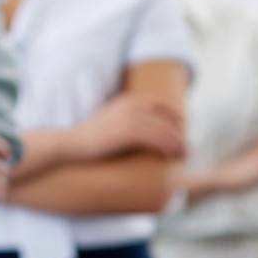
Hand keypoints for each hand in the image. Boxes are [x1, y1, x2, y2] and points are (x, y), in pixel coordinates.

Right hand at [69, 93, 185, 162]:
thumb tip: (143, 131)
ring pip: (167, 130)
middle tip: (185, 148)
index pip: (162, 104)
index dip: (176, 118)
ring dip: (179, 144)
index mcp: (128, 100)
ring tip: (183, 156)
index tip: (181, 132)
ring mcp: (132, 117)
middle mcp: (132, 105)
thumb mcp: (110, 120)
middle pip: (169, 117)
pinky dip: (169, 149)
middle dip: (180, 133)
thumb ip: (127, 119)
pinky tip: (171, 157)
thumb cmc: (90, 137)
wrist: (72, 144)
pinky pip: (159, 140)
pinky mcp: (130, 132)